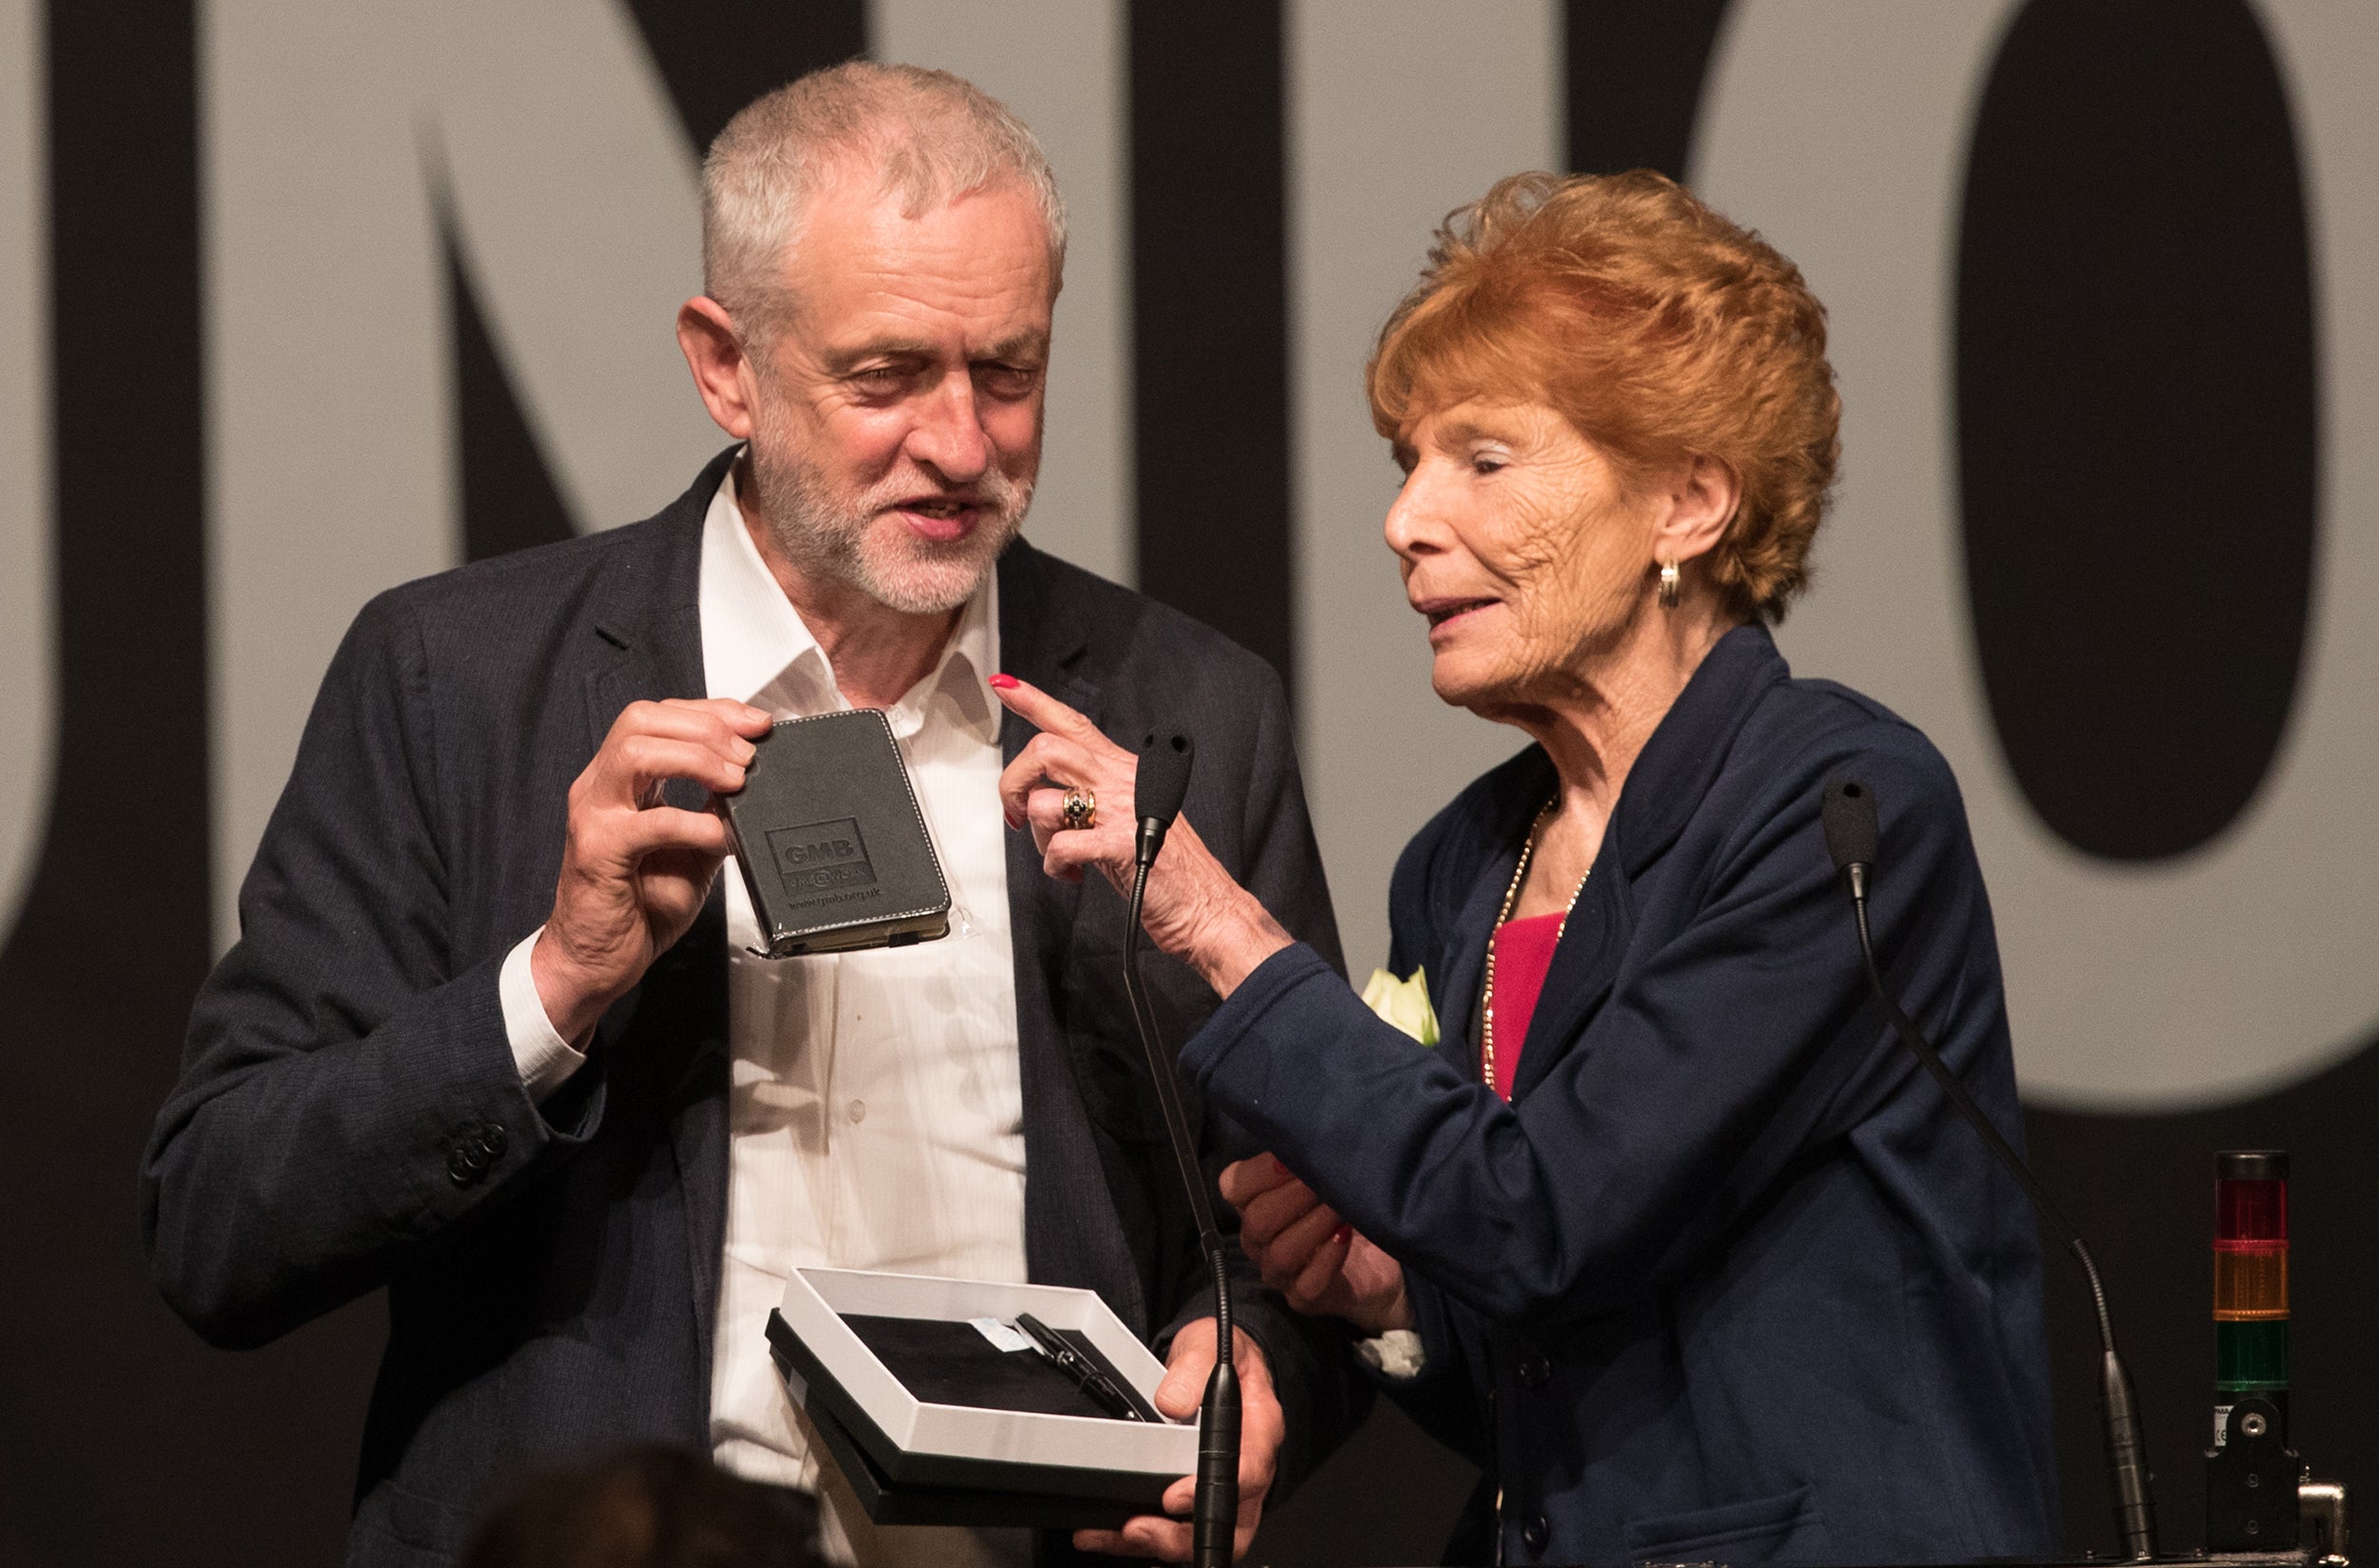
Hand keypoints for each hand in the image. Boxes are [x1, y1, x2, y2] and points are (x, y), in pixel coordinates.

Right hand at [531, 697, 771, 1042]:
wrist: (597, 962)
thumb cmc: (638, 907)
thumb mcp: (691, 848)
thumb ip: (714, 811)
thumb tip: (755, 782)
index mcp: (620, 781)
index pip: (659, 717)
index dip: (711, 711)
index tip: (757, 723)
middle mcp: (600, 789)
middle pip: (643, 719)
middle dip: (706, 727)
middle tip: (748, 754)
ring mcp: (594, 817)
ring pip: (636, 752)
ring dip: (697, 760)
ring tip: (735, 782)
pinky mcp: (598, 852)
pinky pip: (649, 823)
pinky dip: (693, 823)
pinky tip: (719, 836)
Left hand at [991, 675, 1290, 996]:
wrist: (1207, 907)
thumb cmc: (1172, 868)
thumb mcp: (1135, 814)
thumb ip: (1100, 795)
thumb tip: (1053, 795)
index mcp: (1124, 769)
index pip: (1073, 722)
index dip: (1034, 701)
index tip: (1004, 686)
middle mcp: (1121, 780)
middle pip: (1046, 750)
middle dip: (1014, 783)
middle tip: (1018, 814)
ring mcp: (1122, 811)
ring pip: (1044, 800)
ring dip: (1036, 836)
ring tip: (1057, 853)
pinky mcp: (1119, 845)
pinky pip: (1060, 845)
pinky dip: (1054, 866)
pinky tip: (1072, 874)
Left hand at [1073, 1317, 1280, 1561]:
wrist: (1223, 1363)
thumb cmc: (1227, 1360)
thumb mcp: (1208, 1346)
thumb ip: (1192, 1369)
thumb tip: (1171, 1401)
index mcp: (1259, 1430)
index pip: (1246, 1473)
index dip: (1208, 1491)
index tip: (1172, 1495)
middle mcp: (1249, 1468)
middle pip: (1228, 1523)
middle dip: (1181, 1537)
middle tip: (1138, 1528)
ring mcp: (1228, 1489)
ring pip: (1202, 1535)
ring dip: (1157, 1543)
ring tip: (1116, 1534)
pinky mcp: (1201, 1496)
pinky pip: (1180, 1529)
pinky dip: (1142, 1537)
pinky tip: (1108, 1532)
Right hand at [1221, 1156, 1410, 1334]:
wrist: (1384, 1259)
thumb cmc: (1350, 1206)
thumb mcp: (1329, 1174)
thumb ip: (1310, 1156)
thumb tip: (1307, 1131)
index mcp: (1255, 1203)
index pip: (1233, 1186)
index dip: (1260, 1172)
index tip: (1291, 1159)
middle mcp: (1260, 1240)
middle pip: (1257, 1221)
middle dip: (1294, 1197)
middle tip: (1326, 1182)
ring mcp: (1280, 1273)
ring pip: (1280, 1253)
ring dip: (1313, 1226)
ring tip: (1340, 1209)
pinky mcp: (1304, 1299)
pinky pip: (1305, 1284)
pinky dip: (1327, 1258)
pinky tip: (1345, 1237)